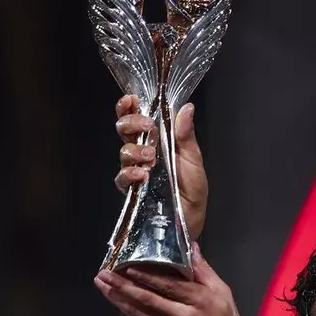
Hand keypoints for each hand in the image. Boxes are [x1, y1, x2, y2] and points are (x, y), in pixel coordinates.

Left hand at [95, 247, 256, 315]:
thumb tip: (191, 246)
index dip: (146, 276)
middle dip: (123, 284)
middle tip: (104, 273)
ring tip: (102, 284)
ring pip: (140, 310)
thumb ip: (204, 270)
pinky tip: (117, 302)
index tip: (127, 266)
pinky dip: (128, 311)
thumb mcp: (222, 293)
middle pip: (148, 296)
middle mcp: (183, 313)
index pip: (168, 284)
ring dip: (118, 297)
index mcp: (198, 298)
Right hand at [114, 94, 208, 239]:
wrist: (191, 216)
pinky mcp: (131, 189)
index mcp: (156, 140)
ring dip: (136, 150)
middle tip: (147, 126)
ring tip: (151, 157)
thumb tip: (186, 108)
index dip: (129, 106)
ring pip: (123, 151)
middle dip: (131, 122)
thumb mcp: (193, 158)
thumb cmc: (192, 188)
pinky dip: (130, 173)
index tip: (131, 99)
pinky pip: (122, 177)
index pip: (137, 117)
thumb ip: (186, 135)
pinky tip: (142, 174)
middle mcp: (142, 152)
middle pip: (124, 130)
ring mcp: (135, 169)